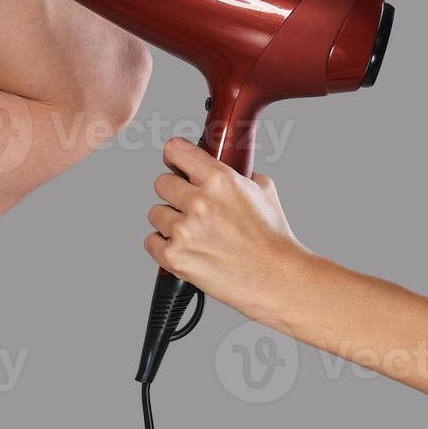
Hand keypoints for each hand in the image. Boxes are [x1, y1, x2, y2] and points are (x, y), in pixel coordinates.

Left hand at [144, 138, 313, 322]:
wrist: (276, 278)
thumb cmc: (272, 239)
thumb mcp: (263, 190)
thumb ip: (236, 173)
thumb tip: (220, 163)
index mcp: (220, 180)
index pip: (176, 150)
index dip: (175, 156)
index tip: (175, 163)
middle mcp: (199, 202)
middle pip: (161, 183)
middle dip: (175, 194)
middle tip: (193, 207)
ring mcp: (184, 230)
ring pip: (156, 213)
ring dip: (170, 221)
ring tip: (196, 233)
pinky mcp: (174, 255)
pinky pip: (152, 241)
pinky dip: (164, 245)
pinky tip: (187, 248)